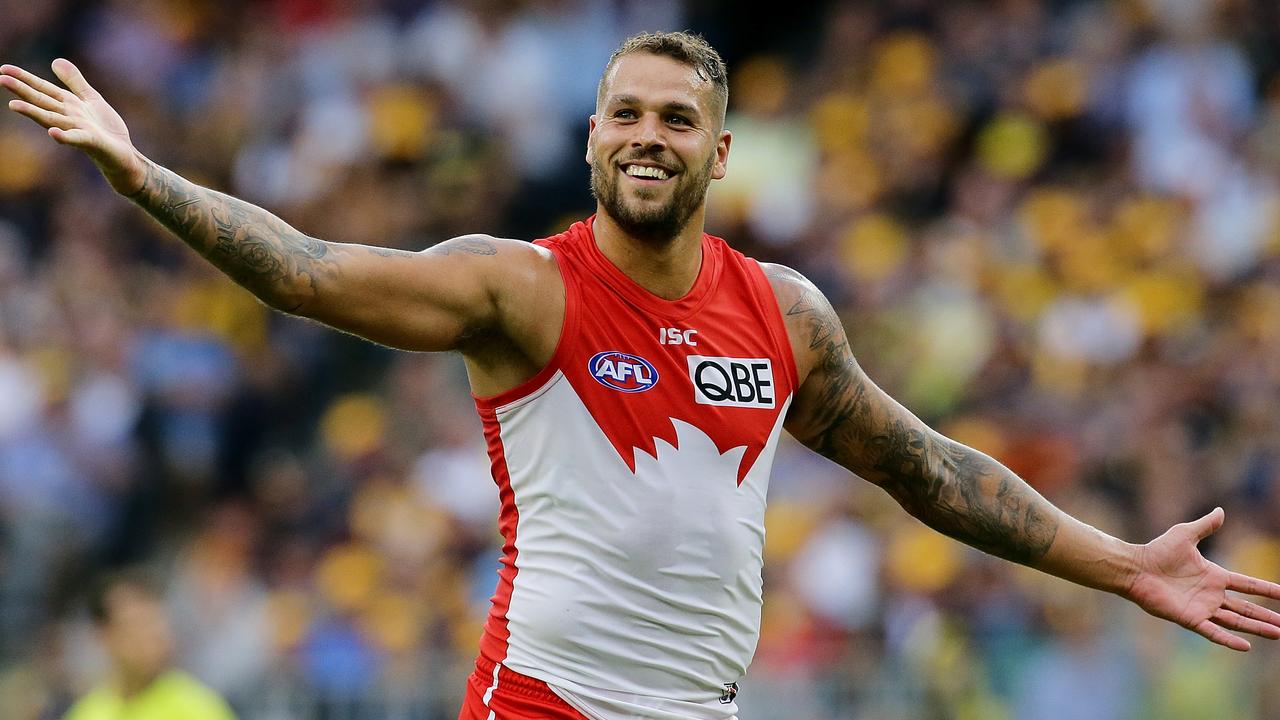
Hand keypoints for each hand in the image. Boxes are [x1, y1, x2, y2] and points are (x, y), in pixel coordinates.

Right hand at [1, 58, 144, 194]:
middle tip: (1, 79)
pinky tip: (52, 133)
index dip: (25, 78)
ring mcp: (78, 130)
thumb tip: (54, 60)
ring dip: (34, 113)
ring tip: (13, 105)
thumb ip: (74, 81)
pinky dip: (64, 137)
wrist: (125, 153)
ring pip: (52, 119)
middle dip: (23, 91)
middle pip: (42, 102)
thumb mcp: (90, 99)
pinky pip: (76, 139)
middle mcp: (68, 117)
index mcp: (68, 105)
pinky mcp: (92, 142)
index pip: (43, 89)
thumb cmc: (106, 129)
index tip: (4, 69)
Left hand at [1127, 507, 1279, 650]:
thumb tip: (1221, 510)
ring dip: (1256, 628)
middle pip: (1246, 608)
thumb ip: (1205, 525)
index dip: (1266, 589)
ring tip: (1277, 633)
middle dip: (1266, 616)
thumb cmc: (1157, 551)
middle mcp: (1211, 594)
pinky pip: (1213, 631)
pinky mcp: (1190, 618)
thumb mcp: (1185, 534)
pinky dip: (1228, 639)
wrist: (1135, 567)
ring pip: (1235, 621)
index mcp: (1214, 576)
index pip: (1247, 584)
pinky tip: (1246, 646)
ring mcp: (1202, 608)